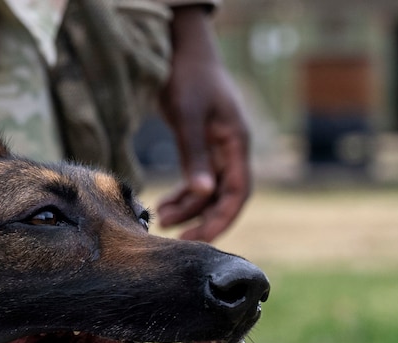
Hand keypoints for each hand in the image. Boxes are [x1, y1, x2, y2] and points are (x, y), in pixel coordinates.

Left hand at [156, 5, 251, 242]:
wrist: (184, 49)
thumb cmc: (188, 75)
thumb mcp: (188, 114)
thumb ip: (195, 154)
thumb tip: (202, 194)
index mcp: (237, 143)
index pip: (237, 193)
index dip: (220, 220)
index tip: (196, 238)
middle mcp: (232, 150)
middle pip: (223, 197)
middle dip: (200, 219)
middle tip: (173, 236)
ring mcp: (219, 149)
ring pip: (208, 192)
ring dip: (187, 208)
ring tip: (159, 217)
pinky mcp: (204, 148)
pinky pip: (198, 181)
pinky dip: (183, 195)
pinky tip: (163, 204)